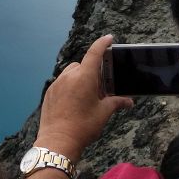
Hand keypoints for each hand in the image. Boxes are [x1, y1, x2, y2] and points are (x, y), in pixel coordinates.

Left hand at [35, 34, 132, 159]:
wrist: (58, 140)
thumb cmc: (83, 126)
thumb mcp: (103, 113)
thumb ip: (116, 103)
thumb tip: (129, 101)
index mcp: (84, 77)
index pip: (94, 53)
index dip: (102, 44)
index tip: (109, 38)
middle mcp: (68, 76)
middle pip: (82, 65)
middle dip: (92, 71)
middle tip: (100, 87)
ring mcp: (56, 83)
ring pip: (70, 73)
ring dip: (80, 78)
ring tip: (87, 95)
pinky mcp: (49, 92)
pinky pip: (61, 83)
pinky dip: (69, 86)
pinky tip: (74, 102)